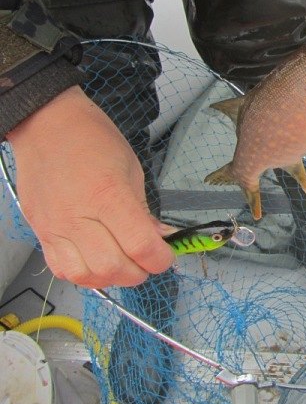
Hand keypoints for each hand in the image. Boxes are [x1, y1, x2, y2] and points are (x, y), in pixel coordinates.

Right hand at [6, 86, 174, 287]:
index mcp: (108, 195)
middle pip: (114, 268)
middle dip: (140, 272)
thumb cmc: (94, 141)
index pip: (140, 246)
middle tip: (147, 261)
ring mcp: (56, 228)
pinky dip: (85, 275)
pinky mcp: (41, 233)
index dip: (161, 259)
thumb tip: (162, 239)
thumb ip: (145, 211)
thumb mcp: (132, 170)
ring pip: (86, 276)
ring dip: (112, 278)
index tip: (167, 256)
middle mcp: (79, 216)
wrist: (47, 126)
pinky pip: (62, 270)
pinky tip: (98, 261)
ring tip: (123, 263)